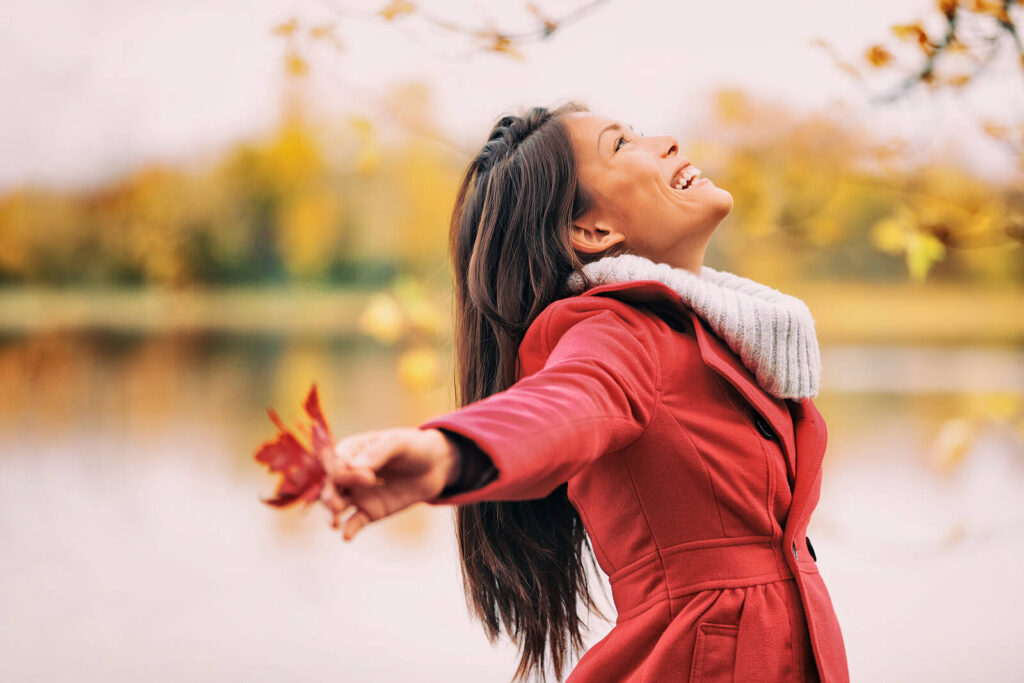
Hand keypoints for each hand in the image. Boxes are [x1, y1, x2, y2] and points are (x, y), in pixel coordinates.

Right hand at [319, 427, 458, 540]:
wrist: (434, 466)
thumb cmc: (413, 447)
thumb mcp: (399, 443)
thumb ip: (378, 452)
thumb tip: (355, 466)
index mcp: (351, 451)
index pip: (336, 464)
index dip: (345, 473)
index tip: (369, 478)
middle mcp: (348, 473)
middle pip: (330, 486)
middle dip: (330, 496)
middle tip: (337, 505)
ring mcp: (357, 494)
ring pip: (336, 505)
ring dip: (331, 514)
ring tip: (334, 524)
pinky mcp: (369, 511)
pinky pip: (354, 522)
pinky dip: (348, 529)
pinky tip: (346, 536)